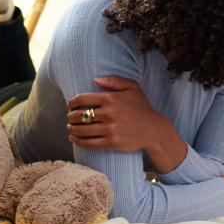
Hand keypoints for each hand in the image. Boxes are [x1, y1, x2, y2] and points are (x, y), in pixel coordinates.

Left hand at [66, 76, 185, 172]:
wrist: (154, 129)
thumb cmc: (142, 107)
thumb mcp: (133, 88)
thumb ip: (115, 80)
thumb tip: (96, 80)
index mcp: (110, 98)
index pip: (81, 99)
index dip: (71, 103)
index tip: (70, 106)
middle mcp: (109, 113)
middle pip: (78, 116)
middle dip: (70, 117)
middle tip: (69, 118)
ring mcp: (110, 129)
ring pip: (81, 130)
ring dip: (72, 129)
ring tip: (71, 128)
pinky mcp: (111, 142)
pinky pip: (88, 143)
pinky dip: (77, 141)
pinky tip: (73, 139)